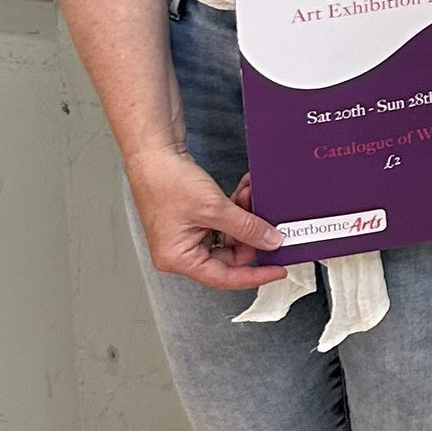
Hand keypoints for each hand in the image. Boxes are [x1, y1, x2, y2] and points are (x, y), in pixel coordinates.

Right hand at [127, 146, 289, 289]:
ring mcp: (187, 235)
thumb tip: (270, 242)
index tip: (278, 270)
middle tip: (264, 216)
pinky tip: (242, 191)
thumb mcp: (214, 208)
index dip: (255, 275)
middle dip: (249, 233)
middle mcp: (181, 252)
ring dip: (243, 216)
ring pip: (229, 235)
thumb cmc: (166, 181)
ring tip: (249, 194)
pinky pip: (222, 221)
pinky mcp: (193, 219)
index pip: (224, 278)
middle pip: (229, 255)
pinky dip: (235, 208)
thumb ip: (246, 228)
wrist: (153, 152)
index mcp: (178, 259)